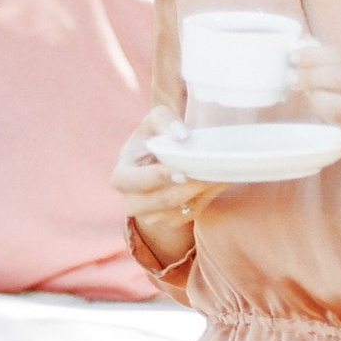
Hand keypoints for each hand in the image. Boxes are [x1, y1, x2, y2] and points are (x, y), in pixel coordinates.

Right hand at [112, 105, 224, 266]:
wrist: (161, 159)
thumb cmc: (153, 137)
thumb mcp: (154, 121)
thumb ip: (163, 119)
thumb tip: (181, 135)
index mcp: (121, 177)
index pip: (134, 182)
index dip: (157, 178)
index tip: (182, 171)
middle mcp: (132, 201)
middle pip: (160, 202)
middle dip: (186, 190)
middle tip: (207, 175)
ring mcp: (151, 216)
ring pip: (179, 211)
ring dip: (201, 193)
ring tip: (219, 174)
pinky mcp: (171, 221)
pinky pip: (191, 213)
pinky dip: (207, 197)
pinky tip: (219, 179)